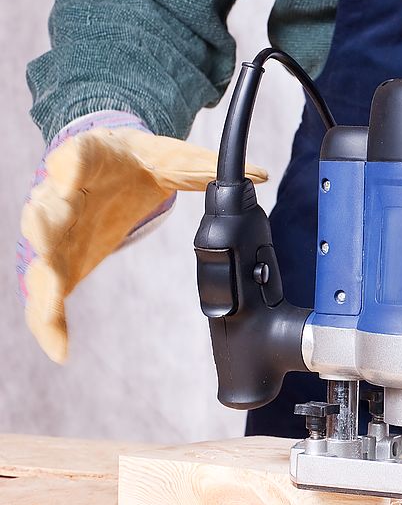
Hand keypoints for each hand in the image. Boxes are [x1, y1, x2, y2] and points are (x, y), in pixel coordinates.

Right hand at [18, 111, 267, 362]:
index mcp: (93, 158)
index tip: (70, 172)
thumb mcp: (172, 159)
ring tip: (50, 301)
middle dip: (44, 224)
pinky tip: (60, 349)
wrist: (110, 169)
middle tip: (44, 236)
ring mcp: (60, 231)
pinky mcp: (63, 262)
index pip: (78, 156)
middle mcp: (66, 195)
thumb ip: (207, 169)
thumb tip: (259, 173)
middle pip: (47, 209)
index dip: (71, 164)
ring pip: (40, 255)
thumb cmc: (136, 163)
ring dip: (42, 277)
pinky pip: (48, 295)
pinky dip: (49, 322)